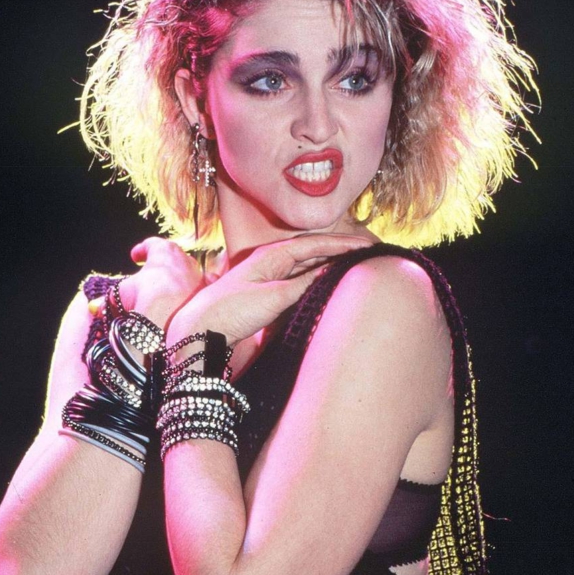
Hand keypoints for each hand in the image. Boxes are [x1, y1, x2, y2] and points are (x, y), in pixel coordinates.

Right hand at [89, 237, 204, 329]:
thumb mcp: (122, 294)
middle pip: (172, 257)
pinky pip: (205, 286)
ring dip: (178, 278)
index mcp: (164, 251)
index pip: (152, 244)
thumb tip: (94, 308)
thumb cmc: (146, 298)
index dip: (142, 249)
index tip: (136, 256)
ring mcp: (199, 274)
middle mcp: (185, 258)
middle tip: (151, 274)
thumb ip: (109, 298)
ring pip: (188, 272)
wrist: (174, 318)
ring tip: (167, 291)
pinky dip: (199, 289)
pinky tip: (193, 297)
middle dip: (161, 265)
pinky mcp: (208, 292)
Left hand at [167, 232, 375, 346]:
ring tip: (357, 266)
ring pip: (309, 266)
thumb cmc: (233, 309)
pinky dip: (319, 280)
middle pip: (315, 251)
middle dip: (342, 251)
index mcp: (274, 255)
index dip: (344, 244)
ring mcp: (271, 277)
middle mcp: (273, 261)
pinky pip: (301, 281)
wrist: (203, 330)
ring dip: (331, 265)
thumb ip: (305, 284)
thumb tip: (333, 272)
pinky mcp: (269, 294)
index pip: (317, 244)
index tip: (369, 246)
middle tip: (370, 253)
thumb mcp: (274, 296)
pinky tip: (330, 285)